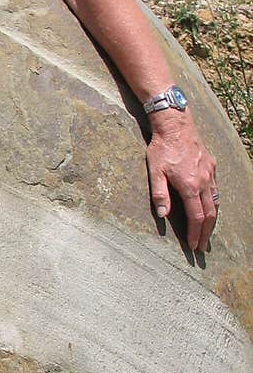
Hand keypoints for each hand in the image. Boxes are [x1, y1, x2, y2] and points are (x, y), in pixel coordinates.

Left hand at [146, 113, 217, 252]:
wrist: (176, 125)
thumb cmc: (162, 148)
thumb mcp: (155, 172)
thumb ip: (159, 194)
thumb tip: (163, 216)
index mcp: (190, 185)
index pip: (196, 217)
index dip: (195, 234)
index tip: (193, 246)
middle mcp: (204, 181)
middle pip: (210, 214)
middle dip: (206, 233)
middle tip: (202, 247)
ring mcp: (210, 174)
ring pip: (216, 203)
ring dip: (212, 221)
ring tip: (206, 233)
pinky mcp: (212, 167)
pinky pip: (216, 190)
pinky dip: (214, 204)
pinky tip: (210, 209)